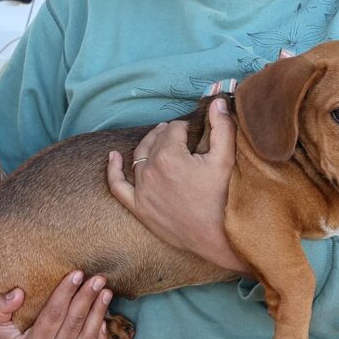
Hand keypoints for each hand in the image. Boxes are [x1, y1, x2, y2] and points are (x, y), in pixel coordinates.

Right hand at [0, 271, 111, 338]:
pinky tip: (104, 319)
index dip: (66, 293)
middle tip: (98, 278)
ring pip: (87, 338)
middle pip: (74, 324)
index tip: (77, 273)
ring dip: (99, 312)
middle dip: (87, 298)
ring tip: (105, 292)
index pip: (53, 315)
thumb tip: (18, 293)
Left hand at [107, 98, 249, 273]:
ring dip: (148, 145)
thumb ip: (221, 126)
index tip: (198, 135)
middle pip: (156, 141)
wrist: (219, 238)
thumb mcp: (226, 159)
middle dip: (169, 135)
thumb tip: (216, 100)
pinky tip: (112, 157)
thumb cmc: (225, 198)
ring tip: (159, 138)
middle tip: (182, 136)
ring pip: (138, 157)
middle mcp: (150, 171)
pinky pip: (118, 186)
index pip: (174, 130)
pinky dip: (113, 170)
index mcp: (169, 156)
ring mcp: (142, 191)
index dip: (187, 129)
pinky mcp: (139, 208)